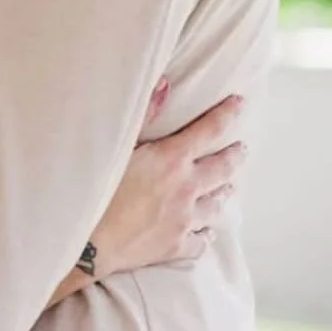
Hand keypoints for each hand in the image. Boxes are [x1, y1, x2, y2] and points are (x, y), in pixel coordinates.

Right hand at [92, 86, 246, 274]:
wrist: (89, 240)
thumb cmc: (97, 188)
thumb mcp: (118, 143)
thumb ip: (145, 113)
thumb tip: (166, 83)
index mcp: (172, 159)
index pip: (209, 130)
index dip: (227, 114)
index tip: (239, 104)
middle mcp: (186, 187)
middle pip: (221, 168)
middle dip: (234, 156)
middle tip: (242, 149)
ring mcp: (184, 219)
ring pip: (215, 205)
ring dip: (223, 193)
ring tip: (229, 188)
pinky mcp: (175, 246)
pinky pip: (199, 242)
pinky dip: (205, 235)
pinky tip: (206, 233)